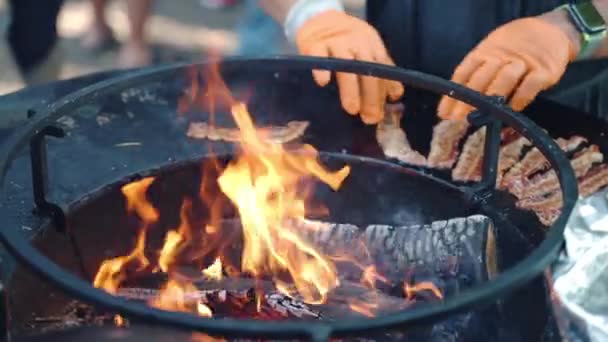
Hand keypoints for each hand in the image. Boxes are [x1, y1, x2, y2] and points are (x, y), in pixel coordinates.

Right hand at [296, 10, 403, 123]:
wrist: (319, 18)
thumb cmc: (347, 42)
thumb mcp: (367, 49)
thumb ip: (382, 69)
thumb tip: (395, 96)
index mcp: (371, 43)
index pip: (382, 68)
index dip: (383, 92)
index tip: (381, 114)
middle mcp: (356, 41)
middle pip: (367, 69)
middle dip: (370, 96)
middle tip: (369, 118)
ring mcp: (335, 42)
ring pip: (346, 66)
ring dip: (350, 89)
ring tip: (352, 110)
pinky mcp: (315, 44)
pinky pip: (319, 56)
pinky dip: (321, 68)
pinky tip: (324, 82)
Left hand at [437, 16, 577, 119]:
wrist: (551, 30)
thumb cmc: (513, 49)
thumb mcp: (491, 54)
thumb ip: (475, 77)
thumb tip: (451, 109)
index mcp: (484, 53)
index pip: (463, 74)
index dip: (452, 94)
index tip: (444, 113)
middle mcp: (501, 56)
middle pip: (481, 77)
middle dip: (467, 99)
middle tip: (457, 118)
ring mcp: (523, 62)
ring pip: (505, 78)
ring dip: (491, 97)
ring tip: (480, 115)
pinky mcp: (545, 70)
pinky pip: (531, 84)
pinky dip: (521, 97)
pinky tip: (512, 110)